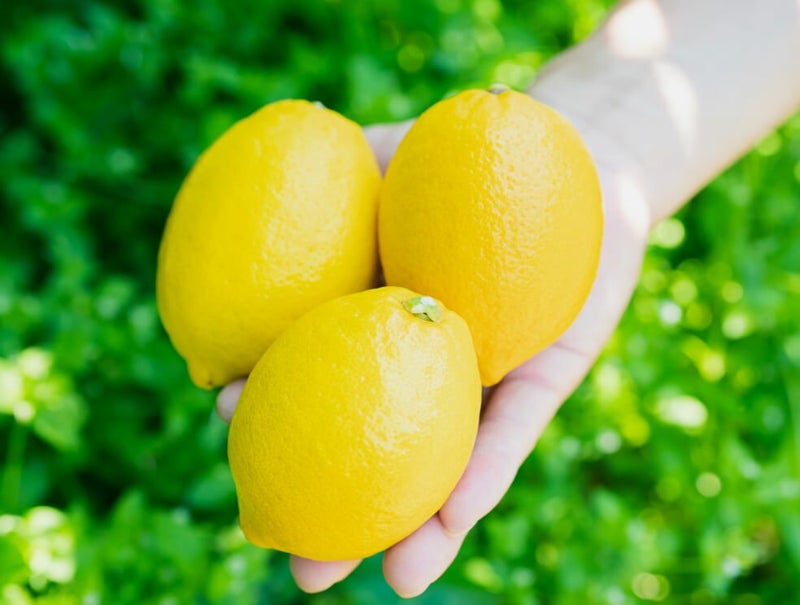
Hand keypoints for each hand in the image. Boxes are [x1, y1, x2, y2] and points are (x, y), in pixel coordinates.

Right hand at [216, 107, 653, 595]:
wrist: (572, 151)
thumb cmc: (467, 148)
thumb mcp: (385, 155)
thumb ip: (323, 183)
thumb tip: (234, 192)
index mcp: (377, 316)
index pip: (313, 371)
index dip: (268, 408)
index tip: (222, 423)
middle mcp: (427, 361)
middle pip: (375, 440)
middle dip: (340, 507)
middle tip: (296, 560)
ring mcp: (486, 377)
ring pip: (443, 462)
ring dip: (411, 527)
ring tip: (381, 577)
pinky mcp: (546, 379)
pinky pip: (512, 435)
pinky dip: (481, 479)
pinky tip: (449, 527)